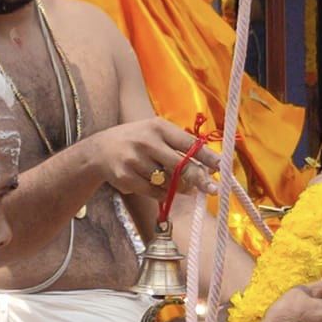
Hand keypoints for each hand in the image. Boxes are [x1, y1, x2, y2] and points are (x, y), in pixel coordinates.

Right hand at [88, 118, 221, 198]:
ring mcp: (135, 160)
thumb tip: (209, 167)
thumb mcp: (156, 134)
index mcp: (158, 127)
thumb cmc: (136, 141)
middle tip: (212, 189)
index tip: (221, 167)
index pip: (188, 143)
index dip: (207, 157)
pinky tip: (159, 187)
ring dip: (178, 188)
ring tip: (179, 185)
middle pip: (181, 165)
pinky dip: (162, 194)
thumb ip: (179, 146)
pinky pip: (154, 192)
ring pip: (168, 182)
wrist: (99, 150)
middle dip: (199, 179)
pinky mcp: (126, 177)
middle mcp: (146, 141)